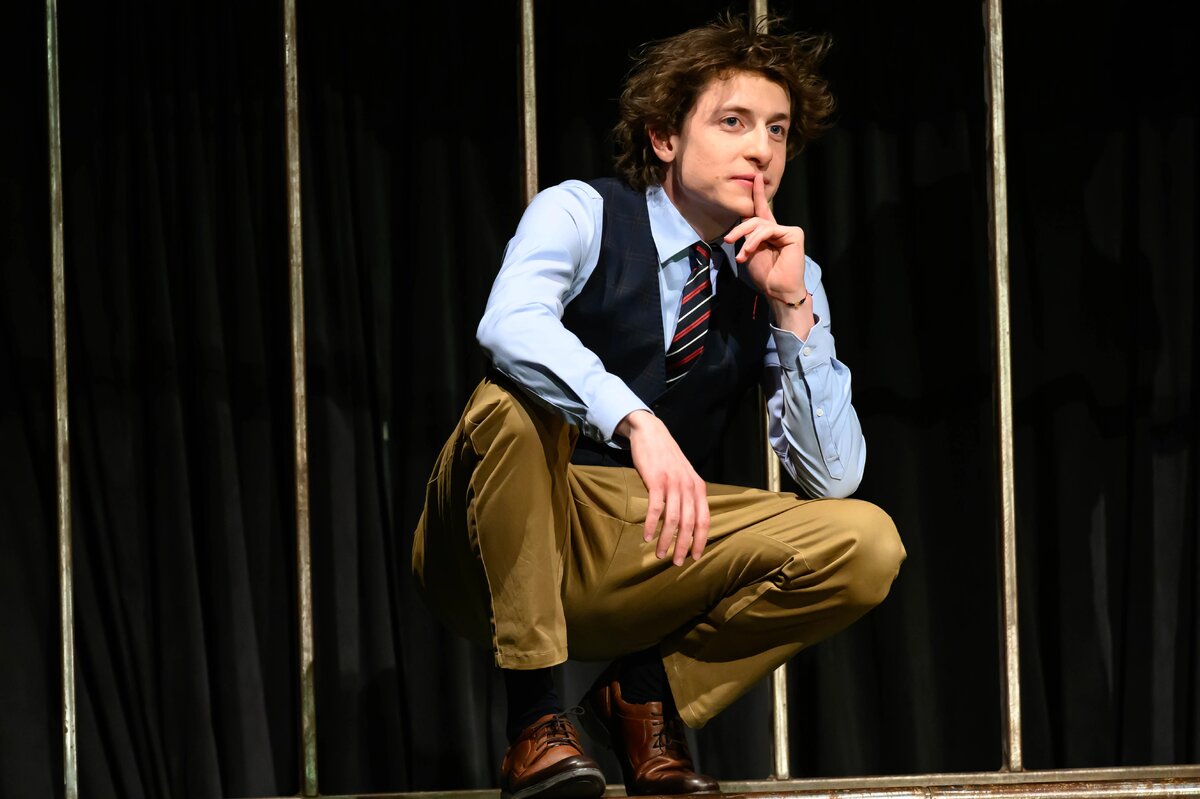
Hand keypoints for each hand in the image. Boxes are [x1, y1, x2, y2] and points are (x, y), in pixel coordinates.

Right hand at [615, 410, 709, 564]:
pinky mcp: (656, 480)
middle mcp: (689, 487)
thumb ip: (689, 494)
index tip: (695, 557)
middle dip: (684, 546)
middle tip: (677, 563)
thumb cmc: (667, 457)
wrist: (652, 433)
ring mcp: (673, 483)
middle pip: (689, 524)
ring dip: (667, 540)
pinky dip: (651, 524)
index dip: (700, 540)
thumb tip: (689, 520)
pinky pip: (656, 508)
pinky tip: (646, 537)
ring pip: (673, 519)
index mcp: (699, 487)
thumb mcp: (685, 475)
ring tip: (660, 554)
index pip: (704, 520)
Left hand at [725, 173, 807, 303]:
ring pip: (760, 224)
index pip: (761, 210)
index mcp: (768, 233)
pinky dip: (756, 240)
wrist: (778, 290)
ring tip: (742, 255)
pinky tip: (750, 251)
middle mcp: (778, 229)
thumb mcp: (750, 253)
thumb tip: (743, 223)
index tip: (756, 177)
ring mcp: (787, 231)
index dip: (758, 194)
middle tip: (728, 240)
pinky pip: (769, 230)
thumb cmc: (765, 276)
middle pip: (755, 218)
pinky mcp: (794, 234)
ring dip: (746, 239)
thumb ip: (747, 236)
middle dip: (739, 229)